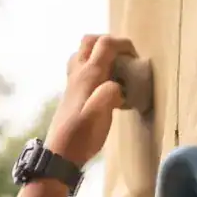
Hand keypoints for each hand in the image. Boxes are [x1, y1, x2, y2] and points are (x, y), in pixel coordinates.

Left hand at [46, 34, 134, 167]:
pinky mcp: (71, 95)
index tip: (135, 58)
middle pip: (89, 41)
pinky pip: (81, 70)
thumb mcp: (101, 114)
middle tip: (122, 58)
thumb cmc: (82, 136)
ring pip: (82, 54)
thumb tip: (117, 86)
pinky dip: (94, 69)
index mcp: (88, 75)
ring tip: (114, 70)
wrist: (60, 155)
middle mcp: (78, 74)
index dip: (123, 44)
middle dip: (109, 42)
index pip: (105, 44)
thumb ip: (111, 93)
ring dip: (99, 55)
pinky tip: (104, 87)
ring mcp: (72, 84)